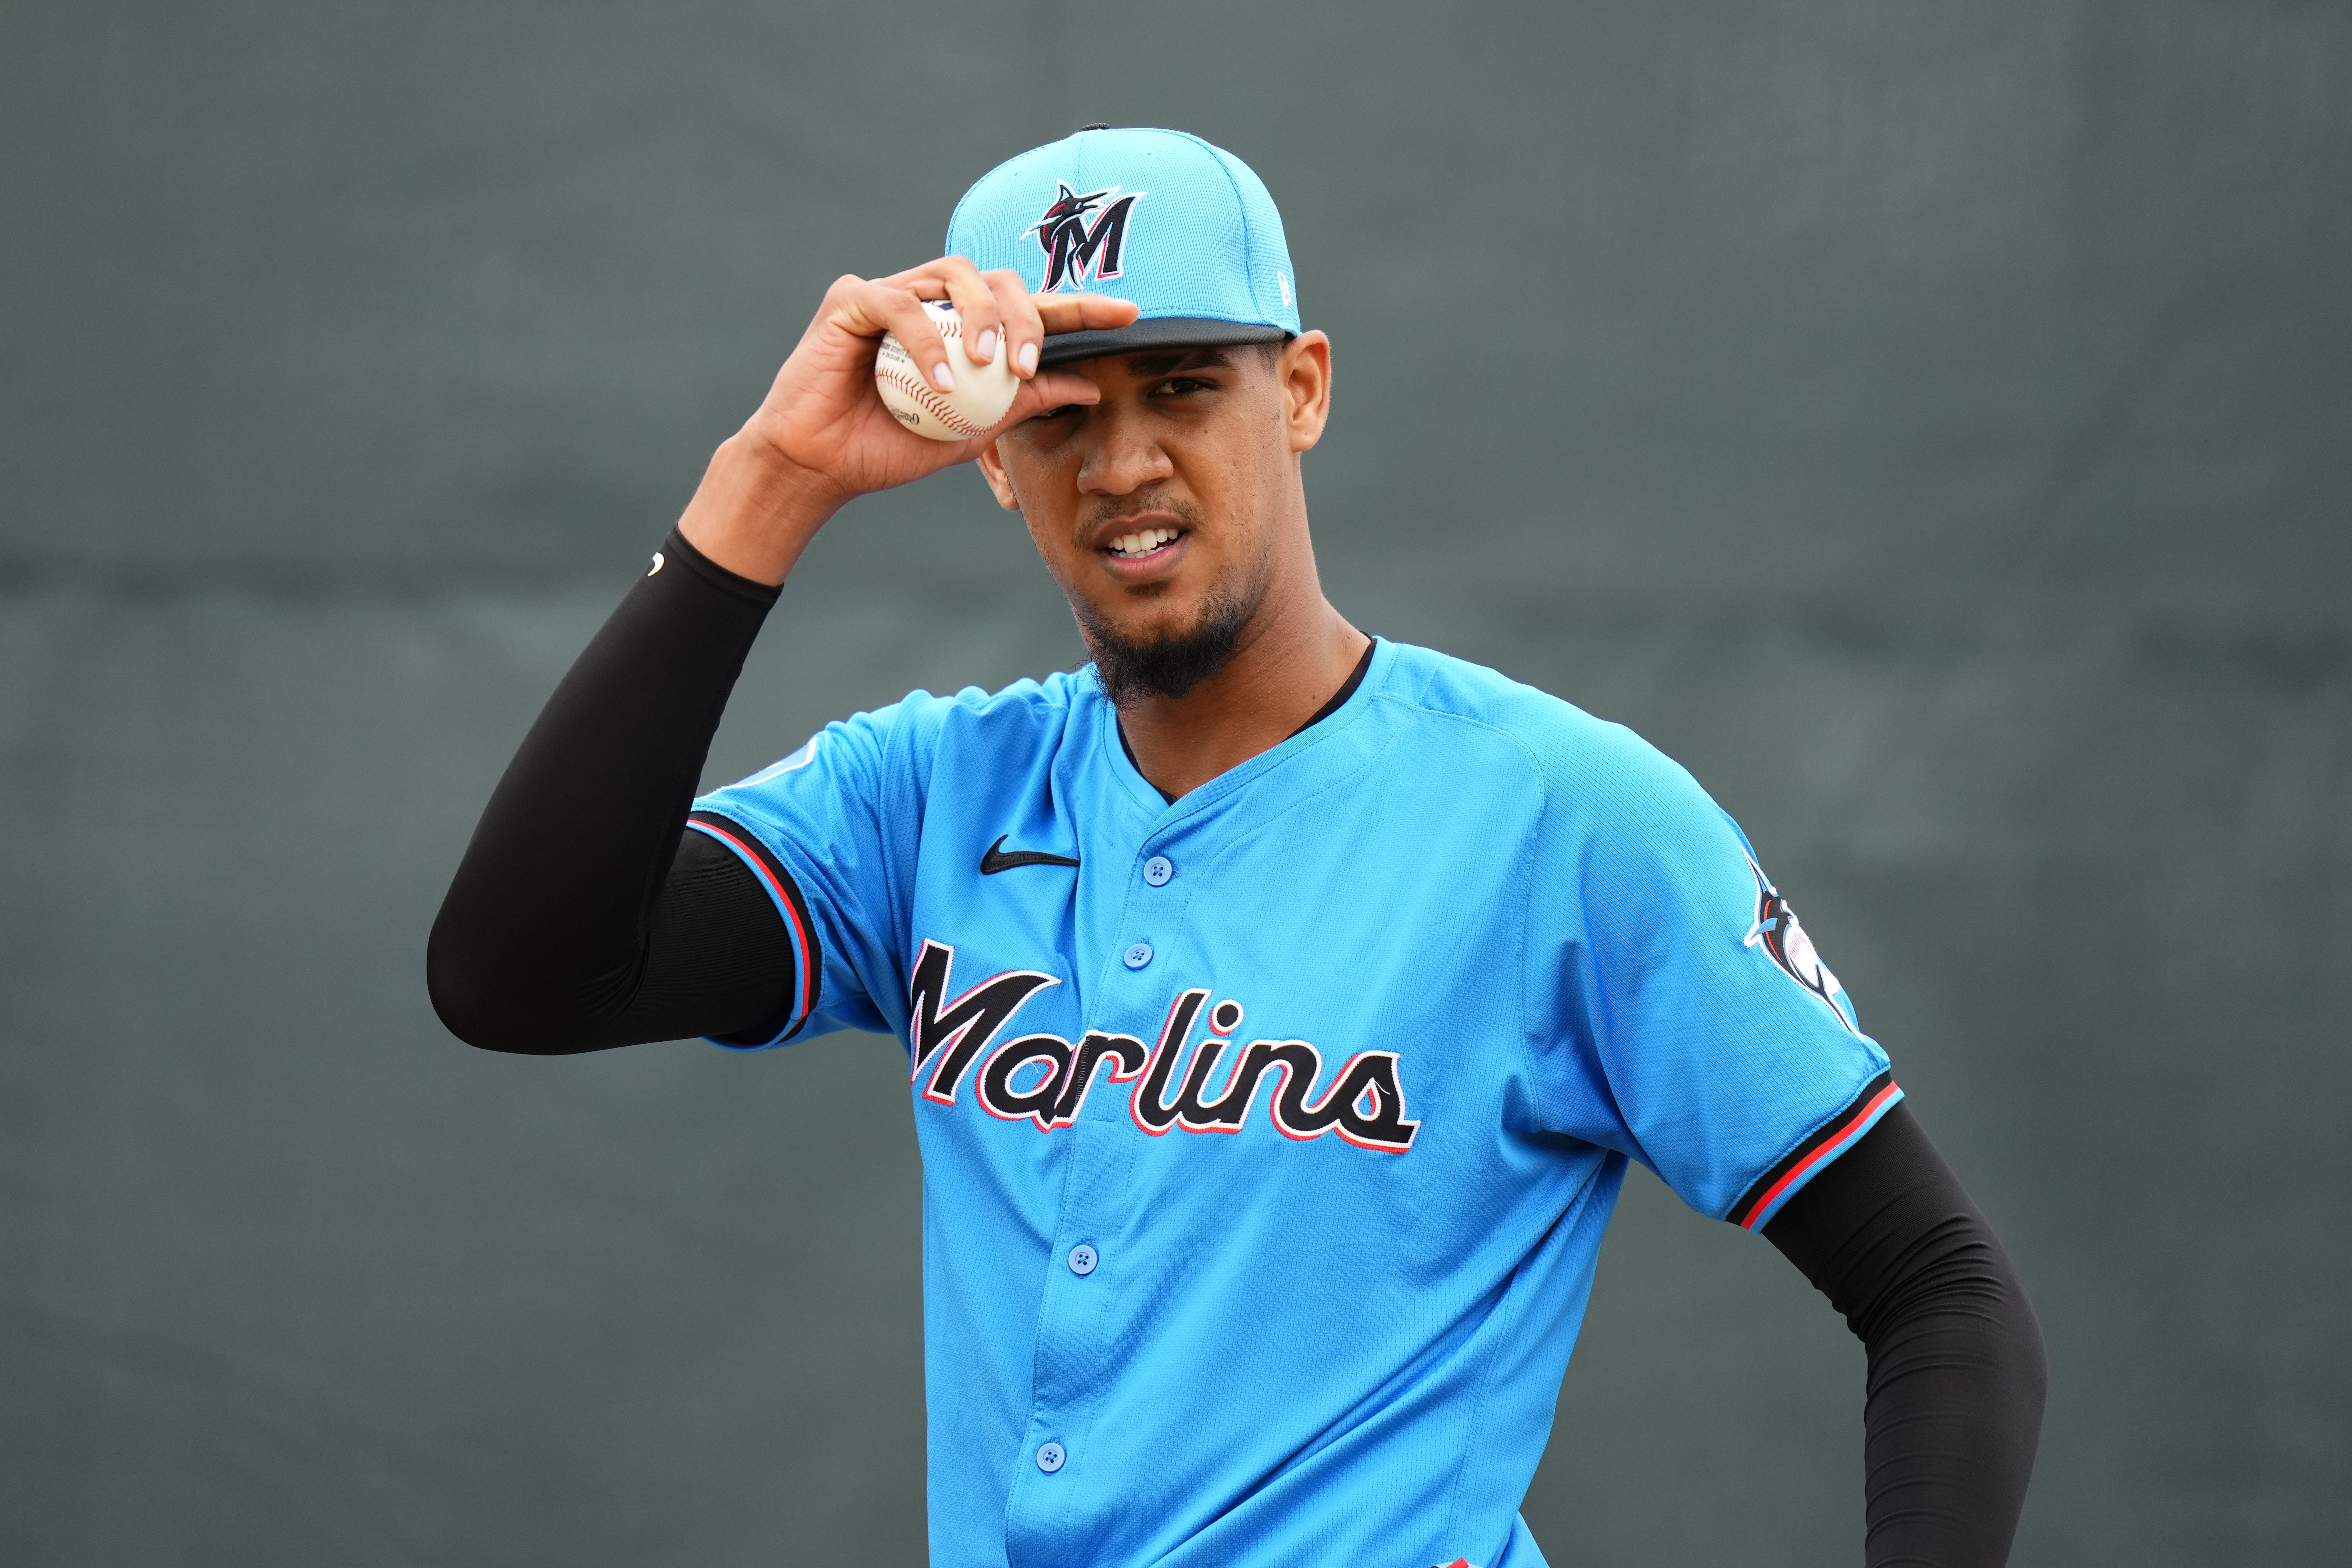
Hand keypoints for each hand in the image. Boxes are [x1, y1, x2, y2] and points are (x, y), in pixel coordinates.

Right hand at [680, 259, 1137, 581]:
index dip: (1078, 307)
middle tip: (1029, 362)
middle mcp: (933, 303)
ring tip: (989, 364)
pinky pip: (899, 302)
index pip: (1028, 307)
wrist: (822, 465)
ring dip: (981, 316)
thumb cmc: (888, 446)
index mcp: (964, 330)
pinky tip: (939, 380)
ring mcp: (893, 294)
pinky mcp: (852, 300)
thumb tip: (1088, 385)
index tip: (1129, 315)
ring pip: (955, 276)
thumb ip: (1022, 401)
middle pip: (998, 279)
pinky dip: (925, 339)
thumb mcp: (971, 431)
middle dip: (1027, 315)